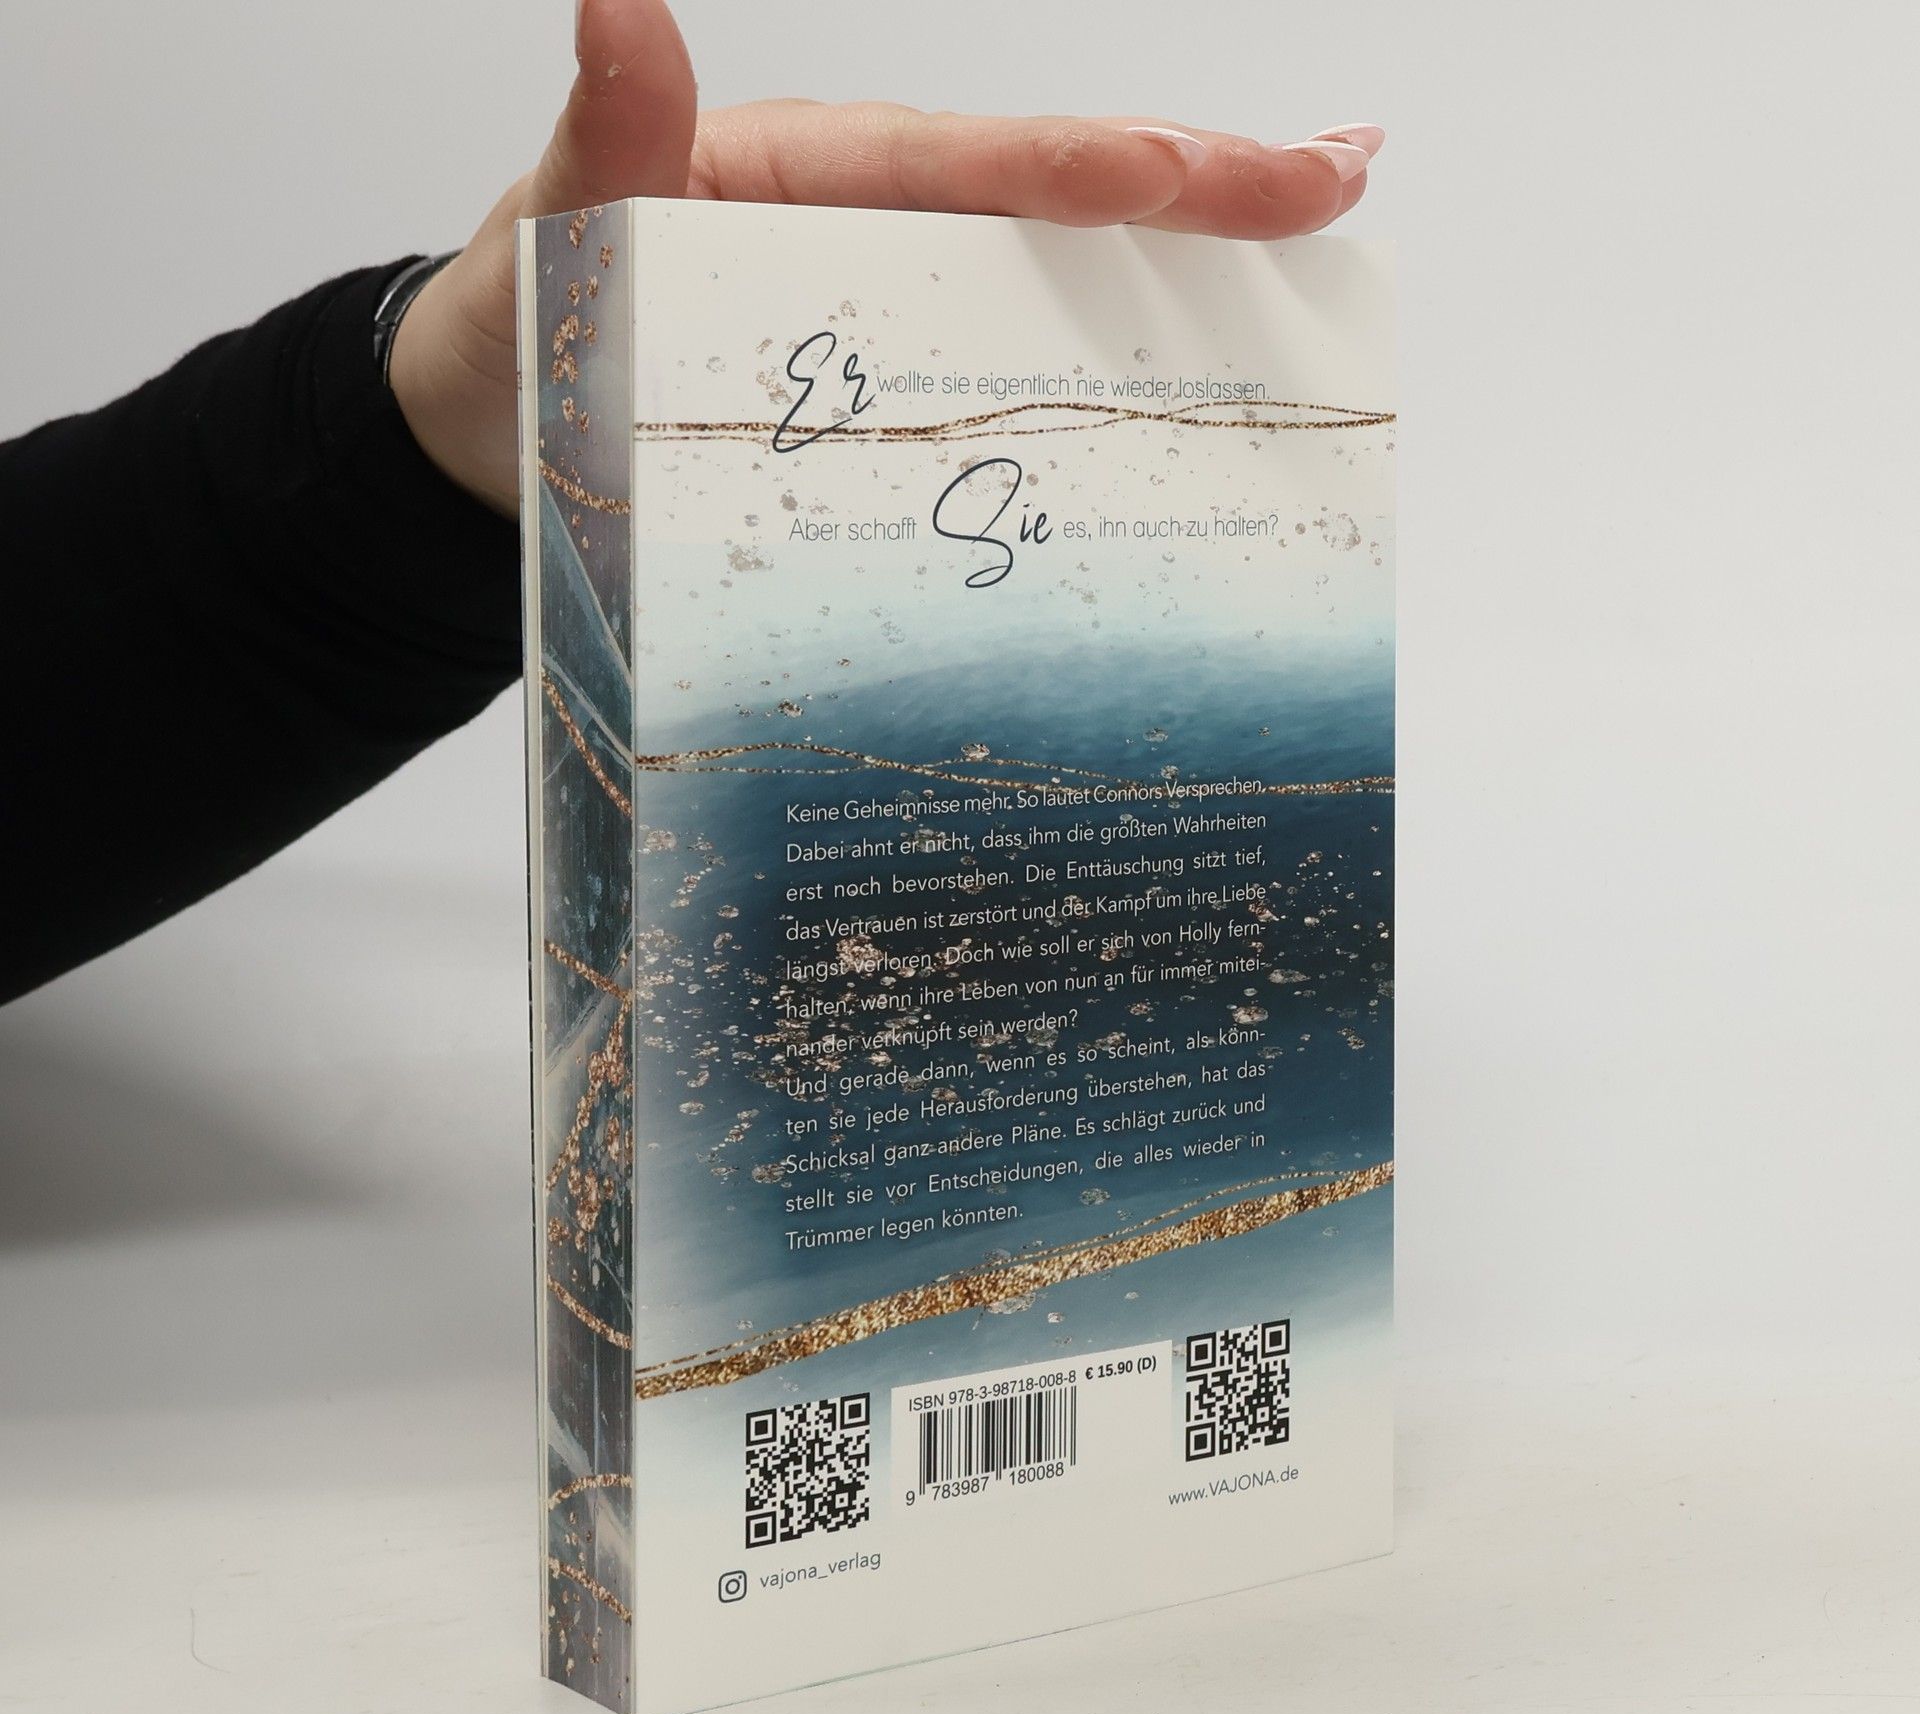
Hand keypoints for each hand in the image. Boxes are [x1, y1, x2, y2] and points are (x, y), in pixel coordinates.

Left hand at [390, 0, 1382, 516]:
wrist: (488, 444)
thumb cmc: (512, 336)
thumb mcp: (544, 237)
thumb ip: (603, 142)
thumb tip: (620, 0)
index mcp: (801, 178)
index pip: (962, 161)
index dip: (1078, 166)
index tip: (1184, 171)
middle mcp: (865, 232)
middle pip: (1048, 200)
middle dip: (1196, 188)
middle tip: (1336, 180)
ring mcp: (887, 314)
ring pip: (1054, 280)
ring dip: (1188, 269)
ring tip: (1316, 244)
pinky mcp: (891, 393)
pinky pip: (1011, 374)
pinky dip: (1111, 369)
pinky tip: (1197, 387)